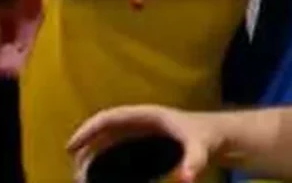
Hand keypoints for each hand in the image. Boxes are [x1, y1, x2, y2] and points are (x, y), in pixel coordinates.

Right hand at [69, 105, 225, 182]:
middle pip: (105, 132)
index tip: (71, 147)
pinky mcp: (145, 145)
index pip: (111, 117)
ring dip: (93, 158)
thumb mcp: (202, 149)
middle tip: (76, 174)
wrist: (220, 136)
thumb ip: (194, 162)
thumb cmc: (209, 137)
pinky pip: (118, 151)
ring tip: (83, 179)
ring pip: (109, 143)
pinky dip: (105, 163)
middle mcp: (141, 122)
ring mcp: (142, 133)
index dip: (88, 130)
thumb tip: (186, 179)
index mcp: (149, 116)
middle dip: (86, 149)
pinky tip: (99, 179)